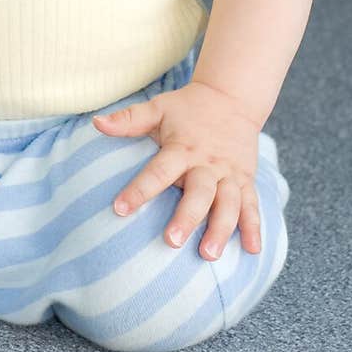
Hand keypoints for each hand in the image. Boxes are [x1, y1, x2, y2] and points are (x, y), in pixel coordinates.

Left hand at [93, 81, 261, 260]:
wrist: (231, 97)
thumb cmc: (187, 108)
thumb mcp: (158, 108)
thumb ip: (128, 119)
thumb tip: (96, 123)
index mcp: (182, 148)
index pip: (159, 171)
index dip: (139, 190)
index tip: (120, 209)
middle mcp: (207, 163)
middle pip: (199, 192)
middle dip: (187, 217)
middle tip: (172, 241)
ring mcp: (229, 173)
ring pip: (229, 203)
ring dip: (221, 228)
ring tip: (208, 254)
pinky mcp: (246, 180)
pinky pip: (252, 205)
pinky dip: (254, 227)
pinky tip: (253, 250)